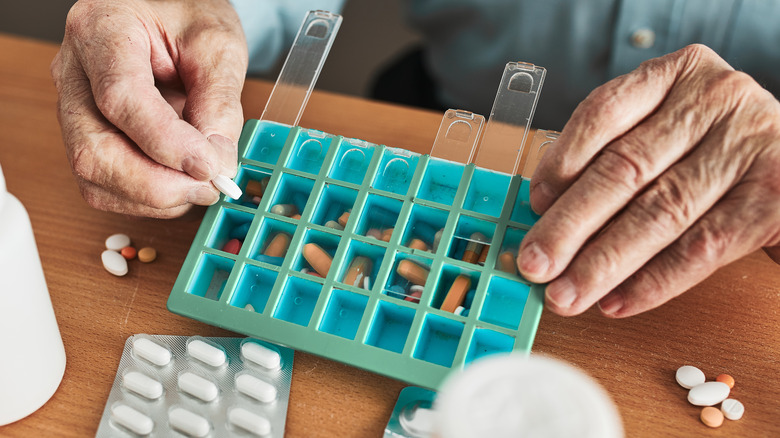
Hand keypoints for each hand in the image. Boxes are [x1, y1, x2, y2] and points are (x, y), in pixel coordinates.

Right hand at [51, 0, 247, 217]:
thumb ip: (219, 103)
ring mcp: (74, 108)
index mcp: (101, 31)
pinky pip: (103, 184)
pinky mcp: (87, 135)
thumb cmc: (188, 16)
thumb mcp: (218, 45)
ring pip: (93, 175)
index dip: (166, 143)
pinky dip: (146, 198)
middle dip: (156, 184)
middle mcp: (74, 72)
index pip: (120, 99)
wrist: (171, 12)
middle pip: (94, 150)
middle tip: (209, 186)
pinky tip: (179, 184)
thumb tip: (218, 164)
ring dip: (153, 197)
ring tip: (200, 185)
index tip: (209, 166)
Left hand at [518, 44, 779, 317]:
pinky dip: (652, 281)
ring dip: (603, 263)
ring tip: (566, 294)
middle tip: (534, 265)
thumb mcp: (669, 128)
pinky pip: (702, 247)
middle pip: (625, 170)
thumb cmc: (716, 147)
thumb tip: (547, 213)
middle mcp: (714, 101)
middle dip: (570, 225)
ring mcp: (748, 146)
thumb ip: (617, 155)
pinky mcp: (774, 197)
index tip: (534, 206)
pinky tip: (616, 301)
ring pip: (659, 212)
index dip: (561, 163)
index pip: (603, 113)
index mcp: (677, 73)